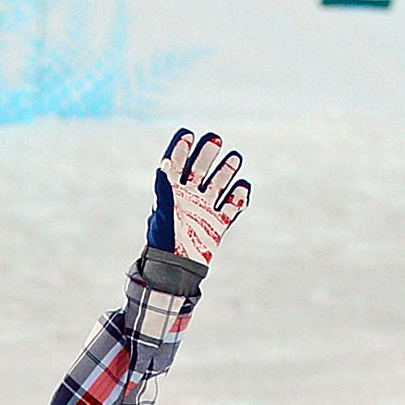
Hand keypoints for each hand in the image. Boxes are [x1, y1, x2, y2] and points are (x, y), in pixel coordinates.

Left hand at [146, 128, 248, 266]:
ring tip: (234, 158)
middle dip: (207, 155)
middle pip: (200, 169)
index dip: (183, 149)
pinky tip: (243, 186)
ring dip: (226, 171)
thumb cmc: (164, 242)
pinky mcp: (218, 223)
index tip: (188, 135)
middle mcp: (189, 197)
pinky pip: (232, 207)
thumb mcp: (162, 214)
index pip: (178, 164)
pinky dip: (239, 197)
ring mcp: (205, 209)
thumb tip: (165, 165)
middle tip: (215, 140)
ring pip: (218, 184)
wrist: (176, 270)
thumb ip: (164, 190)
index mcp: (171, 192)